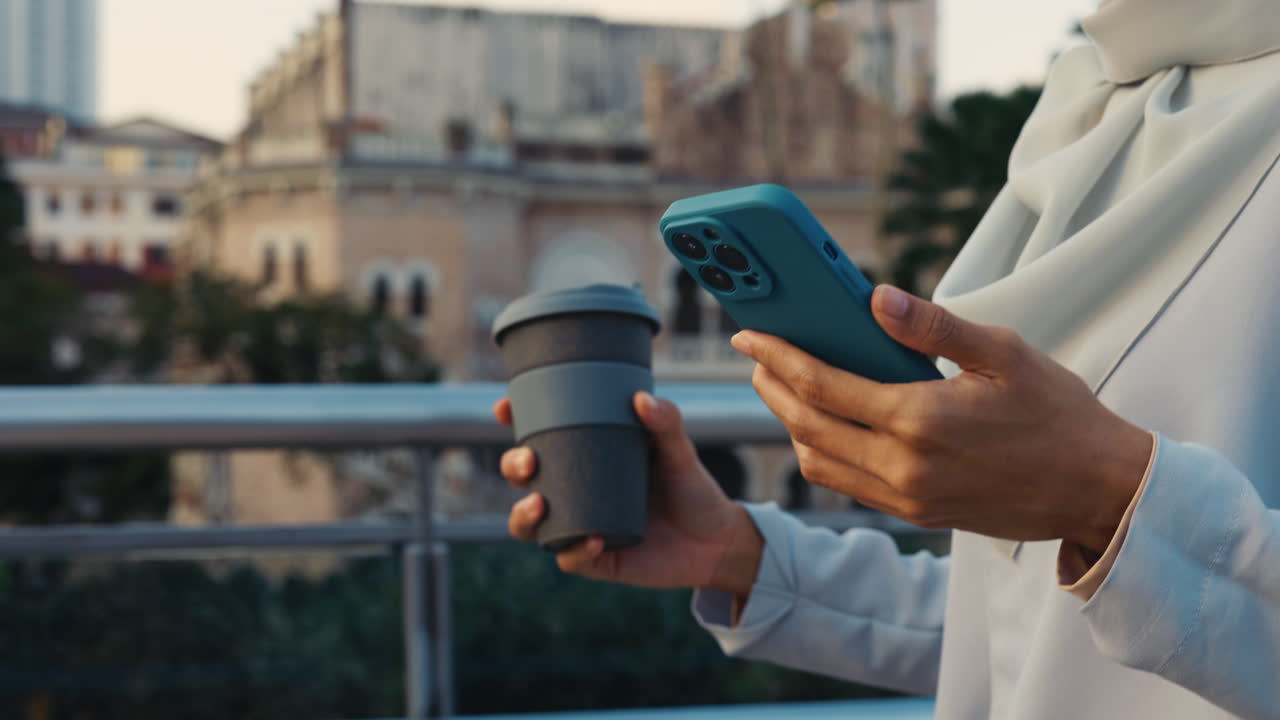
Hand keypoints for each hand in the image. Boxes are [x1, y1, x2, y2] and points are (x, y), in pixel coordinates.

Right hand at [495, 392, 763, 596]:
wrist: (717, 542)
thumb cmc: (692, 489)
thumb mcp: (679, 452)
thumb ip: (666, 423)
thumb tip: (641, 398)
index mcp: (586, 457)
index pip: (540, 437)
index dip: (514, 422)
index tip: (504, 408)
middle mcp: (575, 491)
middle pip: (523, 479)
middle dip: (512, 467)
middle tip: (528, 460)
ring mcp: (580, 526)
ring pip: (530, 523)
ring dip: (522, 514)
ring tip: (538, 504)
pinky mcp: (594, 559)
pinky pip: (569, 557)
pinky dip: (574, 550)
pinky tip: (591, 540)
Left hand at [734, 285, 1152, 554]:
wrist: (1096, 489)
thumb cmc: (1056, 412)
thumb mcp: (1004, 352)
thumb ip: (934, 327)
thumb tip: (877, 297)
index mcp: (919, 420)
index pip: (821, 386)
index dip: (776, 356)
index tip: (748, 334)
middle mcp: (903, 467)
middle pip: (806, 426)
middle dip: (771, 388)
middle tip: (756, 356)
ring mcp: (906, 497)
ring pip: (818, 463)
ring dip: (791, 424)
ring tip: (783, 386)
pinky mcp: (915, 514)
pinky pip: (846, 484)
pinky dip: (822, 452)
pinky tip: (824, 422)